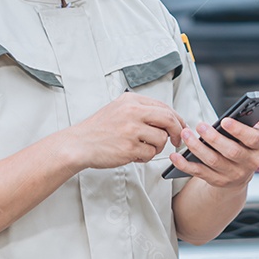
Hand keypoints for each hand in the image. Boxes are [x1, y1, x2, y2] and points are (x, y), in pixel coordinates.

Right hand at [65, 92, 186, 169]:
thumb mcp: (119, 109)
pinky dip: (145, 157)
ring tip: (142, 148)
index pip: (164, 107)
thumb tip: (168, 118)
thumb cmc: (99, 129)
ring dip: (156, 147)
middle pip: (169, 119)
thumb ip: (142, 110)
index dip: (177, 119)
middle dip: (177, 132)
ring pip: (161, 139)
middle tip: (176, 141)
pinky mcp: (129, 147)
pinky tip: (134, 155)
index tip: (180, 127)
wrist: (79, 144)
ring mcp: (131, 129)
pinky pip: (150, 154)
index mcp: (131, 100)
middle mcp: (132, 112)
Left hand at [169, 105, 258, 188]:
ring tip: (185, 134)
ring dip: (197, 148)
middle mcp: (248, 163)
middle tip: (200, 125)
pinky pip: (199, 173)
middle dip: (214, 138)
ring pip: (213, 162)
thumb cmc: (248, 144)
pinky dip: (186, 165)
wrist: (240, 173)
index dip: (239, 131)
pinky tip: (175, 155)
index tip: (225, 120)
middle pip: (231, 152)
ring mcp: (232, 174)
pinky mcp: (217, 182)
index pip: (252, 139)